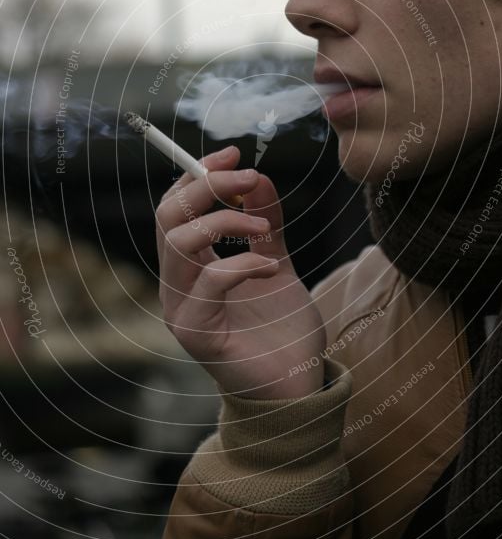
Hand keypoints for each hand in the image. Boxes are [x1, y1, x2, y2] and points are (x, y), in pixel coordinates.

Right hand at [155, 145, 325, 397]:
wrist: (296, 385)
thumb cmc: (281, 328)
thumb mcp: (275, 261)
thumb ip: (265, 223)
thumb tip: (259, 177)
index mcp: (191, 266)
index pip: (176, 207)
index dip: (199, 174)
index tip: (234, 153)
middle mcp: (177, 284)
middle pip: (168, 217)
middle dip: (206, 186)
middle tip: (248, 177)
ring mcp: (181, 309)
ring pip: (179, 244)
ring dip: (225, 222)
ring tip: (263, 228)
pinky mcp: (196, 333)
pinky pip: (210, 282)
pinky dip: (243, 263)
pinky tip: (270, 267)